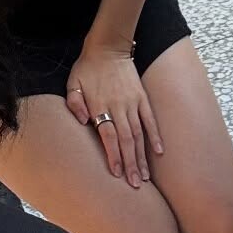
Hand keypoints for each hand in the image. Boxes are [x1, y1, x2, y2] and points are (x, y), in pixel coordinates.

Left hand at [66, 41, 161, 188]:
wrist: (108, 47)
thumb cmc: (86, 68)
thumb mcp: (72, 83)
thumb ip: (74, 103)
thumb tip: (83, 121)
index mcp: (100, 105)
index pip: (108, 136)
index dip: (114, 155)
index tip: (118, 174)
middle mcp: (118, 106)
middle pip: (126, 140)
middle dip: (131, 164)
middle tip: (136, 185)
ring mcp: (132, 102)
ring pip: (139, 134)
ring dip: (142, 156)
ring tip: (145, 177)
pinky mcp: (141, 97)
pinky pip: (150, 119)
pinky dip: (155, 136)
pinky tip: (159, 152)